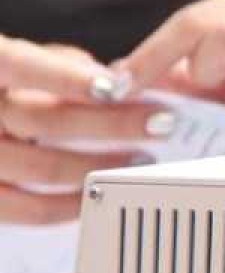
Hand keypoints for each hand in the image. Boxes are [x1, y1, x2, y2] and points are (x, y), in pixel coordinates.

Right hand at [0, 37, 164, 224]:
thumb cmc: (8, 86)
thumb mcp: (24, 61)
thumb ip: (64, 66)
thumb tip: (117, 80)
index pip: (19, 65)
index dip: (67, 78)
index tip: (116, 87)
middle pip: (42, 121)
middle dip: (110, 123)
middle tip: (161, 122)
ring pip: (42, 168)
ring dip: (102, 164)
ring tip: (143, 159)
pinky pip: (30, 211)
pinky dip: (74, 203)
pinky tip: (106, 191)